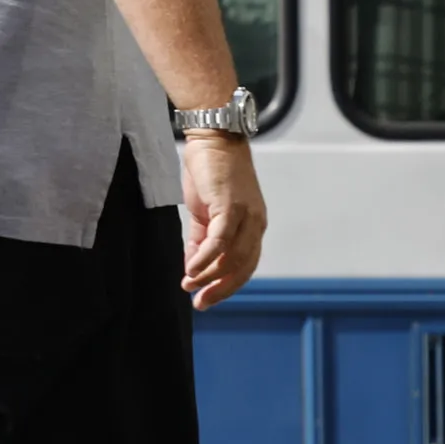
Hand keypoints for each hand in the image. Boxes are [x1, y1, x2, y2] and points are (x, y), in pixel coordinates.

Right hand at [177, 133, 263, 307]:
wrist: (213, 140)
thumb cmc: (209, 174)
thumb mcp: (204, 213)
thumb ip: (201, 240)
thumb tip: (192, 267)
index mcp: (252, 227)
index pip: (245, 266)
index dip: (226, 286)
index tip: (205, 300)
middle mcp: (255, 224)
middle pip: (243, 268)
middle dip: (221, 289)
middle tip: (200, 304)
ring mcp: (246, 215)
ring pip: (233, 257)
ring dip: (209, 276)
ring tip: (188, 285)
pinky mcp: (231, 206)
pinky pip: (220, 241)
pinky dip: (205, 258)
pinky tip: (190, 268)